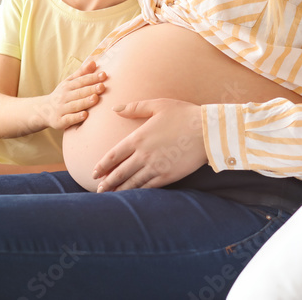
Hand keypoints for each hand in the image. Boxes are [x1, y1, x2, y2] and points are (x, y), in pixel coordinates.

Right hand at [41, 60, 106, 129]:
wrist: (43, 110)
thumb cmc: (62, 95)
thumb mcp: (69, 82)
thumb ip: (82, 73)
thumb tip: (94, 62)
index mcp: (67, 86)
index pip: (81, 81)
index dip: (92, 77)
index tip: (103, 75)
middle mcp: (64, 96)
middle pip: (79, 92)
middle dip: (90, 89)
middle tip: (102, 86)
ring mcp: (61, 109)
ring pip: (74, 105)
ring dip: (85, 102)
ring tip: (95, 98)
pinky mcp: (60, 121)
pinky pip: (68, 119)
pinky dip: (76, 117)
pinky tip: (85, 115)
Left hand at [91, 98, 206, 191]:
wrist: (207, 131)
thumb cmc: (183, 115)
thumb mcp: (158, 105)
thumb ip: (135, 107)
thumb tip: (116, 109)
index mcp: (139, 138)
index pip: (115, 155)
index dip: (103, 165)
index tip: (95, 172)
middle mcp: (144, 155)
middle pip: (120, 172)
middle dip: (108, 182)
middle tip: (98, 189)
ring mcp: (155, 167)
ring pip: (132, 183)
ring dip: (119, 190)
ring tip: (110, 196)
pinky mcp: (168, 176)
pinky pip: (148, 187)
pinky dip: (138, 193)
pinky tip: (132, 196)